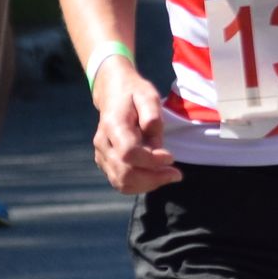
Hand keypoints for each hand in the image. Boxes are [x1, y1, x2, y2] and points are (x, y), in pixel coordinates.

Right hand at [92, 64, 182, 191]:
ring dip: (148, 184)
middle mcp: (103, 143)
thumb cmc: (134, 94)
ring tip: (168, 175)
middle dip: (154, 178)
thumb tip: (156, 145)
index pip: (129, 153)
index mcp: (113, 126)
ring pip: (122, 183)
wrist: (113, 93)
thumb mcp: (148, 96)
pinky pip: (121, 183)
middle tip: (176, 174)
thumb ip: (152, 117)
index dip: (152, 160)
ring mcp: (101, 155)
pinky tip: (156, 175)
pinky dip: (141, 185)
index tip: (171, 157)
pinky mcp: (105, 163)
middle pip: (125, 174)